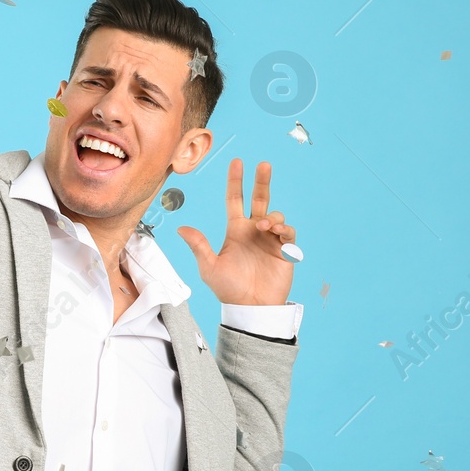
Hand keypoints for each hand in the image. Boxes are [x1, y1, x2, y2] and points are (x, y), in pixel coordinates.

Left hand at [175, 158, 296, 305]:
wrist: (252, 308)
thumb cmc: (229, 290)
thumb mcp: (210, 267)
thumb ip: (199, 246)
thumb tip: (181, 228)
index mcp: (235, 231)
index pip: (235, 200)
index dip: (236, 181)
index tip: (238, 162)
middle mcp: (253, 232)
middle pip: (260, 199)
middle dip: (262, 181)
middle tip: (264, 164)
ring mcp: (269, 240)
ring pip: (275, 215)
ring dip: (271, 216)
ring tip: (263, 226)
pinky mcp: (284, 251)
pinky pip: (288, 232)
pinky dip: (284, 228)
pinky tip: (275, 232)